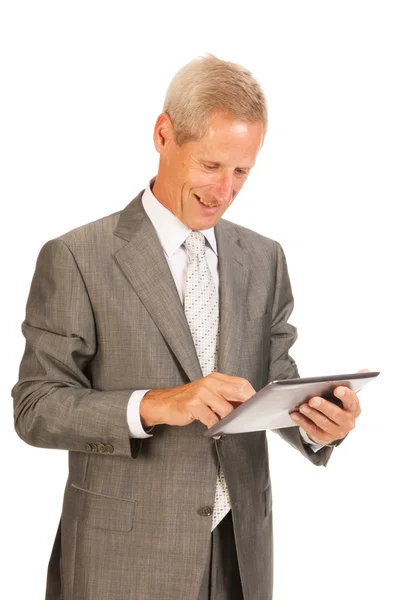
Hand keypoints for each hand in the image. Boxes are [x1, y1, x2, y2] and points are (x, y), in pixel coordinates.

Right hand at [140, 373, 255, 433]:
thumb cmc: (190, 399)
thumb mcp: (209, 392)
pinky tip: (215, 431)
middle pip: (237, 391)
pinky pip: (211, 420)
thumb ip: (226, 396)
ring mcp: (201, 393)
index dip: (252, 395)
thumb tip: (247, 406)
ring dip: (229, 421)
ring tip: (227, 426)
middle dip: (246, 406)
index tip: (258, 406)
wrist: (165, 403)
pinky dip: (216, 428)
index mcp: (216, 378)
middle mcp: (209, 383)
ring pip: (226, 409)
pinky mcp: (193, 405)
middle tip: (248, 417)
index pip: (241, 383)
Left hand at [289, 369, 366, 444]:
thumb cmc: (337, 403)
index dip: (345, 395)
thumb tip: (366, 370)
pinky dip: (303, 422)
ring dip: (312, 414)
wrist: (333, 424)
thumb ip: (353, 381)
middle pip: (336, 414)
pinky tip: (294, 414)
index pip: (352, 401)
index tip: (336, 389)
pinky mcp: (325, 438)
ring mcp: (337, 432)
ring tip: (302, 406)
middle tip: (312, 399)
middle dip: (324, 406)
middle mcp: (348, 422)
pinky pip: (313, 431)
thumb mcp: (344, 393)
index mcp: (354, 408)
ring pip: (324, 423)